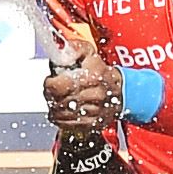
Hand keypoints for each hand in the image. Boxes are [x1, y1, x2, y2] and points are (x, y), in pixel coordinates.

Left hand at [42, 15, 124, 138]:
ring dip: (54, 106)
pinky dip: (59, 117)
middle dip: (50, 94)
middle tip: (53, 89)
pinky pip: (64, 124)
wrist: (123, 93)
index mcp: (91, 78)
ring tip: (59, 98)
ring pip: (58, 114)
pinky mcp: (90, 125)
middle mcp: (93, 97)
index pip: (57, 87)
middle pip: (56, 101)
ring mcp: (92, 113)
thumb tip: (59, 49)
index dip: (49, 84)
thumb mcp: (89, 53)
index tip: (51, 80)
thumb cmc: (101, 72)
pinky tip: (63, 109)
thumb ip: (73, 48)